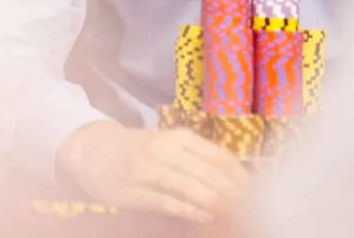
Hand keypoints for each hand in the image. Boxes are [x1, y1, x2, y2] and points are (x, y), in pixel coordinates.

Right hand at [56, 121, 248, 224]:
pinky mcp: (133, 191)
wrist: (94, 150)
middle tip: (251, 208)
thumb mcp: (169, 144)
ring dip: (214, 202)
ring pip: (189, 186)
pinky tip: (205, 216)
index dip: (239, 175)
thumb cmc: (140, 148)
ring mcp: (148, 170)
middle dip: (232, 192)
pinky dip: (188, 209)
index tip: (258, 191)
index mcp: (179, 137)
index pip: (217, 156)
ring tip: (233, 214)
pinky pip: (166, 201)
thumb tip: (233, 177)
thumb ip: (197, 157)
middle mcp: (165, 149)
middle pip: (207, 172)